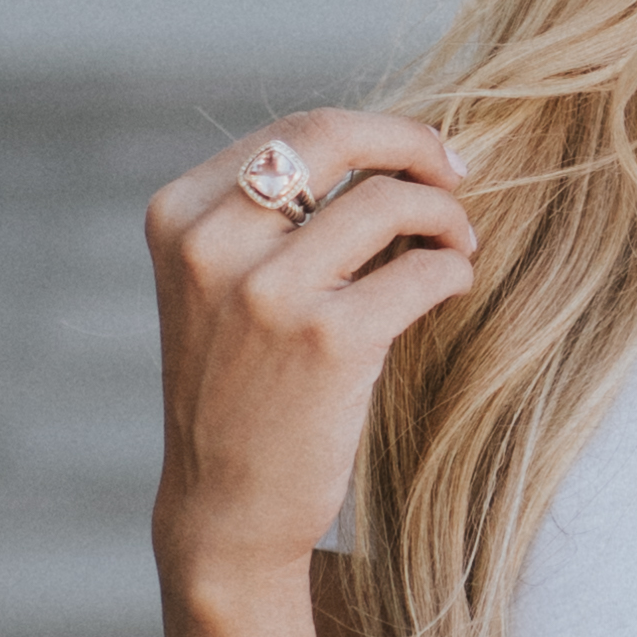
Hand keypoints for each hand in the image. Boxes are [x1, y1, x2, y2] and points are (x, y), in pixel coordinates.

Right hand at [146, 114, 476, 592]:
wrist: (226, 507)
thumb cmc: (244, 388)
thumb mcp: (225, 284)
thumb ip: (279, 214)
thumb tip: (397, 149)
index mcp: (180, 217)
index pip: (295, 129)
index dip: (377, 133)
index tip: (422, 157)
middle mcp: (213, 244)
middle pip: (337, 138)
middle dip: (415, 145)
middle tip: (457, 175)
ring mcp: (268, 291)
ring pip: (389, 200)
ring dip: (444, 216)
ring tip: (456, 245)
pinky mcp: (329, 339)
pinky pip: (422, 268)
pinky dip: (453, 269)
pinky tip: (450, 288)